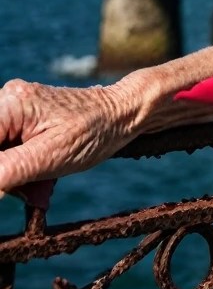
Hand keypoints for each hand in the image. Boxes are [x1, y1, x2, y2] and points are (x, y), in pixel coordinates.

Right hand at [0, 78, 142, 204]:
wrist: (125, 113)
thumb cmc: (96, 131)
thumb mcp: (49, 157)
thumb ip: (5, 171)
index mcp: (12, 104)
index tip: (9, 186)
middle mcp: (8, 100)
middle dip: (4, 175)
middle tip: (27, 188)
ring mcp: (15, 109)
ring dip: (11, 176)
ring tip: (39, 185)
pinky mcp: (23, 119)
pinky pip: (8, 150)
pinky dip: (19, 169)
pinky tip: (39, 177)